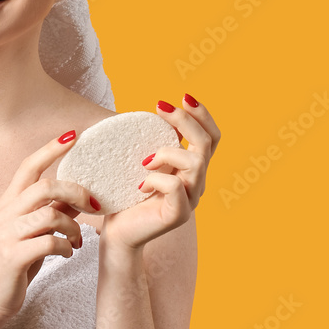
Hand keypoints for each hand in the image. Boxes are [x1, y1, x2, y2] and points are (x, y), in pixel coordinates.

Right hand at [0, 129, 99, 317]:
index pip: (29, 165)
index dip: (51, 148)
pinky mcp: (14, 255)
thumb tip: (81, 192)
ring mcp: (8, 233)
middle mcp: (7, 211)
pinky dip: (66, 247)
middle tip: (93, 205)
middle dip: (76, 191)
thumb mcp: (35, 228)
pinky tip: (67, 253)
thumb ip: (55, 208)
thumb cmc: (18, 257)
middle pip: (46, 186)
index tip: (73, 134)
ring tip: (77, 240)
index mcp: (10, 200)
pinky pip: (50, 242)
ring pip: (51, 214)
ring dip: (73, 227)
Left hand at [99, 93, 220, 251]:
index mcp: (190, 168)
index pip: (211, 138)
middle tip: (160, 107)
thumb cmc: (126, 195)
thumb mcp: (141, 161)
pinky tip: (140, 186)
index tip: (183, 97)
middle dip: (185, 120)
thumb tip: (156, 110)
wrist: (117, 232)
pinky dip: (156, 179)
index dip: (203, 115)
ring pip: (195, 163)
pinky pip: (176, 187)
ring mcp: (190, 200)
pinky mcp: (178, 215)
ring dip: (166, 153)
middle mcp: (196, 183)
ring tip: (144, 162)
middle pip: (207, 144)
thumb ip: (153, 141)